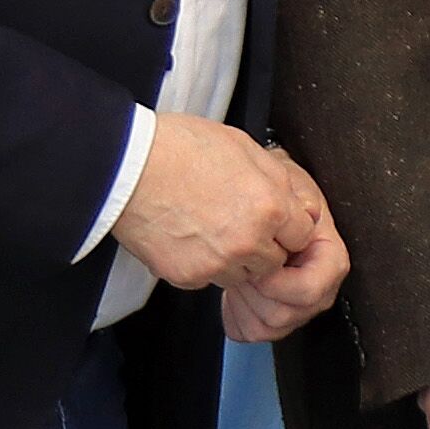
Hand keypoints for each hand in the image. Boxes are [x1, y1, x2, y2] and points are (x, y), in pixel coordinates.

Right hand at [119, 113, 332, 298]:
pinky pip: (208, 279)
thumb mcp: (246, 149)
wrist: (126, 168)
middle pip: (275, 261)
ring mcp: (217, 263)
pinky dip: (204, 264)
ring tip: (212, 227)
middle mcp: (248, 241)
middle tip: (239, 223)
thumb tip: (300, 205)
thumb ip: (279, 183)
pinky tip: (190, 236)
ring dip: (235, 259)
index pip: (303, 236)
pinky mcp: (187, 276)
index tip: (275, 221)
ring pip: (243, 275)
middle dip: (265, 246)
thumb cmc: (180, 149)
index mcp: (270, 207)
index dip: (288, 226)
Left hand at [218, 166, 349, 343]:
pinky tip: (233, 295)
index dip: (278, 284)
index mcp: (330, 258)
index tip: (257, 268)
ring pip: (269, 328)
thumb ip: (298, 200)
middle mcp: (321, 287)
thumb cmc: (276, 195)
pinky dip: (235, 317)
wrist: (259, 204)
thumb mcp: (288, 184)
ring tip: (237, 277)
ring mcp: (298, 306)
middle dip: (256, 295)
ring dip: (244, 303)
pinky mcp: (275, 316)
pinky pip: (252, 333)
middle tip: (241, 270)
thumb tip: (307, 214)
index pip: (310, 290)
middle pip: (288, 315)